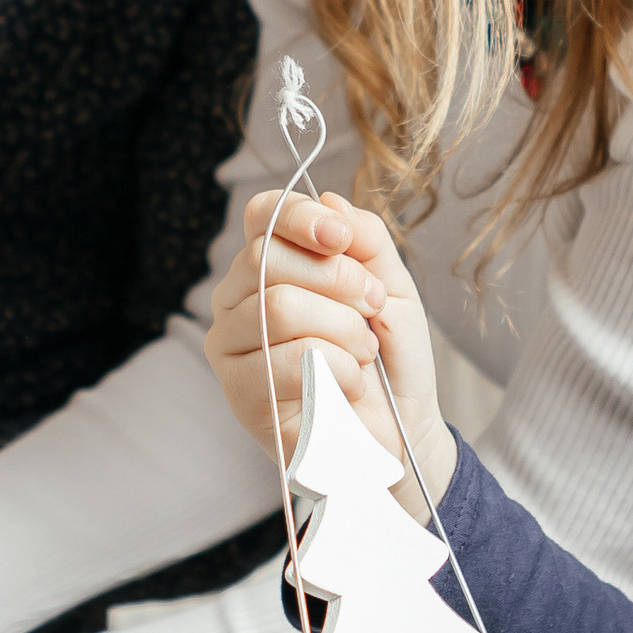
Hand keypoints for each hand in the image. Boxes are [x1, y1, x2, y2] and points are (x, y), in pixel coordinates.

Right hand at [207, 189, 452, 499]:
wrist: (400, 434)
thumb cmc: (389, 360)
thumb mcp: (390, 287)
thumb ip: (365, 240)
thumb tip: (330, 199)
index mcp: (268, 267)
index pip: (263, 216)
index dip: (302, 218)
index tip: (342, 238)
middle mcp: (237, 301)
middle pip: (267, 258)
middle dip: (339, 280)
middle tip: (372, 309)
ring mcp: (231, 349)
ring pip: (279, 306)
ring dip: (343, 329)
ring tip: (363, 352)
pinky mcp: (241, 395)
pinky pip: (287, 358)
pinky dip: (337, 369)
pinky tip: (348, 385)